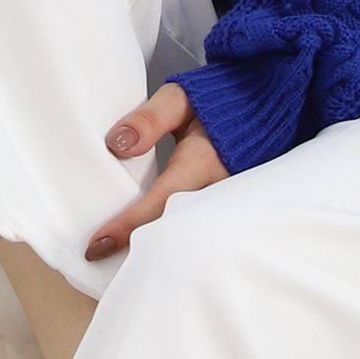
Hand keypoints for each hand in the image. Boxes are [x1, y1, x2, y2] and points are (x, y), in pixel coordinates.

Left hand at [85, 83, 229, 260]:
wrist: (262, 109)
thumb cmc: (216, 101)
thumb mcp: (180, 98)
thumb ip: (150, 118)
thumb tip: (116, 144)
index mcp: (202, 162)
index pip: (161, 202)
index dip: (128, 226)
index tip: (97, 245)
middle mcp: (218, 191)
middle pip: (175, 230)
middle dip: (138, 248)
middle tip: (100, 257)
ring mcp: (227, 205)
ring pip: (188, 236)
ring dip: (156, 248)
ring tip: (117, 260)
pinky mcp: (228, 210)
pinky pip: (198, 231)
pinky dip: (173, 239)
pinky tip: (150, 247)